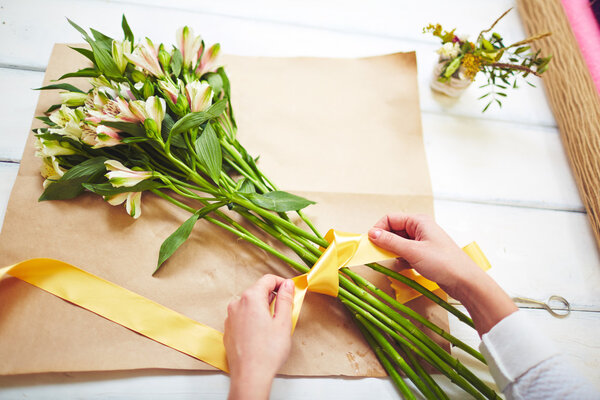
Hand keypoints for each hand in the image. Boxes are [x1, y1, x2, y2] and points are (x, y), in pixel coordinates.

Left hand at [225, 274, 294, 399]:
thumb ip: (285, 299)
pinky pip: (243, 316)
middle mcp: (237, 305)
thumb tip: (287, 285)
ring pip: (250, 304)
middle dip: (273, 296)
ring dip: (263, 308)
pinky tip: (262, 333)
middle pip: (257, 291)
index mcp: (251, 299)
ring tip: (275, 323)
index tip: (291, 290)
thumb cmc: (266, 352)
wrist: (250, 376)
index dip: (282, 282)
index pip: (267, 279)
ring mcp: (230, 318)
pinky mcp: (229, 330)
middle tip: (286, 307)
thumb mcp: (283, 322)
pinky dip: (253, 318)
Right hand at [368, 213, 516, 335]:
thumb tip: (371, 233)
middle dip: (385, 242)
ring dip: (393, 252)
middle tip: (379, 255)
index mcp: (418, 221)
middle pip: (394, 230)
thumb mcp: (412, 251)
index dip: (378, 229)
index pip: (390, 219)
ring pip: (399, 243)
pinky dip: (402, 259)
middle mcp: (420, 228)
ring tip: (396, 262)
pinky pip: (406, 252)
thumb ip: (390, 242)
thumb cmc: (443, 263)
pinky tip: (405, 267)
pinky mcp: (425, 254)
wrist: (465, 281)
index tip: (370, 243)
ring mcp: (423, 241)